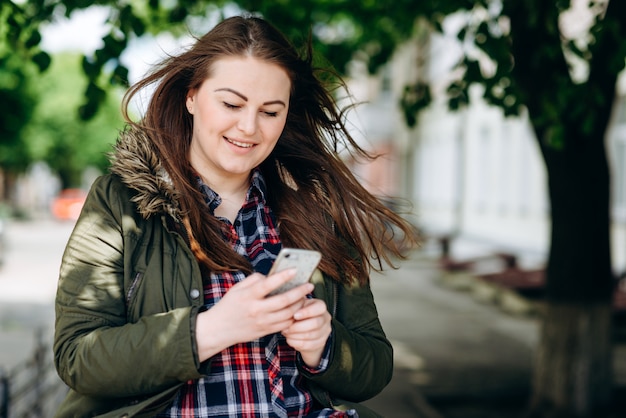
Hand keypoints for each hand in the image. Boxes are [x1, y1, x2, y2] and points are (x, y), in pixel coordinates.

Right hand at [195, 269, 312, 361]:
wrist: (219, 329)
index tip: (295, 270)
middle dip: (299, 292)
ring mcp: (262, 322)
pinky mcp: (265, 331)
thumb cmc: (229, 305)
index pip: (267, 285)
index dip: (282, 277)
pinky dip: (293, 316)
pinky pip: (285, 324)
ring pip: (288, 314)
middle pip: (283, 301)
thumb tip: (272, 276)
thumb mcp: (237, 288)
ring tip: (305, 296)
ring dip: (299, 304)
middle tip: (309, 285)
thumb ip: (255, 280)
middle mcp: (256, 309)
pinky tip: (297, 309)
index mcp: (248, 296)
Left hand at [282, 298, 331, 367]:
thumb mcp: (297, 307)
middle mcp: (325, 318)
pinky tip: (289, 339)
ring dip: (295, 335)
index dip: (307, 312)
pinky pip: (309, 345)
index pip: (319, 307)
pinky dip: (296, 343)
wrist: (304, 328)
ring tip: (286, 333)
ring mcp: (325, 331)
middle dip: (298, 327)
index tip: (294, 315)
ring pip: (311, 335)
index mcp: (320, 306)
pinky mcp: (321, 343)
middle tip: (286, 328)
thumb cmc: (299, 314)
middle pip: (316, 323)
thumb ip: (294, 308)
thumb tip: (286, 313)